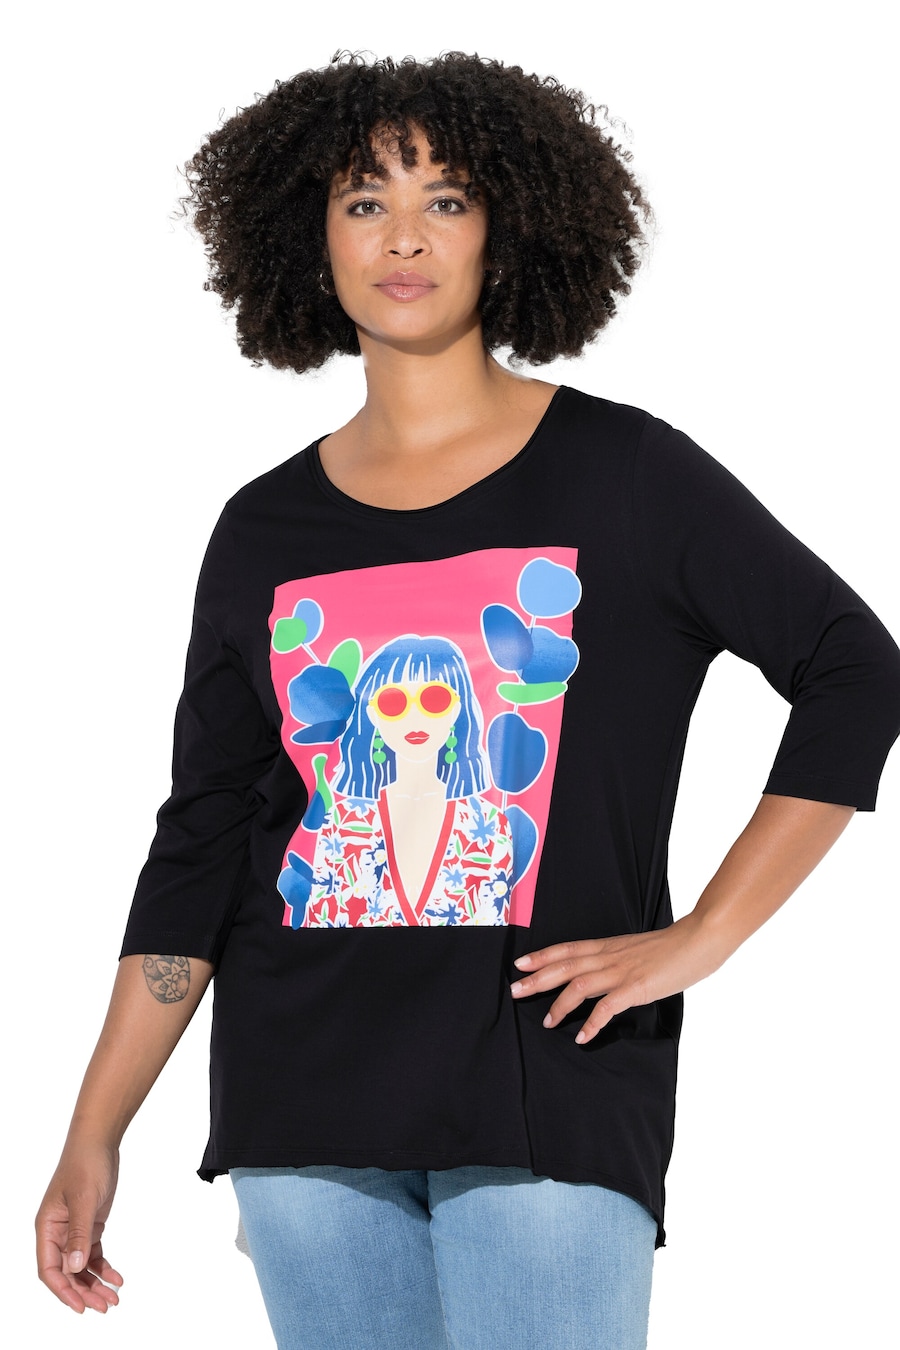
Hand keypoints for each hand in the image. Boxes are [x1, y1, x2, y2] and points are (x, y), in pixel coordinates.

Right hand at [36, 1141, 122, 1313]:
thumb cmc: (85, 1164)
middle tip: (104, 1306)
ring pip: (80, 1267)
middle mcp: (57, 1233)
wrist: (99, 1142)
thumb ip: (79, 1234)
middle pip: (67, 1273)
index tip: (81, 1306)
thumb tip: (74, 1268)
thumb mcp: (84, 1199)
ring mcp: (73, 1230)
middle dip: (84, 1292)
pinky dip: (103, 1267)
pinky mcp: (89, 1225)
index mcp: (47, 1228)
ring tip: (113, 1299)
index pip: (49, 1269)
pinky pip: (93, 1254)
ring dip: (95, 1284)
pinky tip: (116, 1278)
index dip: (63, 1290)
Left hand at [509, 915, 717, 1043]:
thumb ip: (617, 961)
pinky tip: (582, 1037)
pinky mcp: (637, 987)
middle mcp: (610, 956)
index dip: (542, 956)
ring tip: (546, 1022)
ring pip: (580, 985)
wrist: (698, 939)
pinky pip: (607, 1007)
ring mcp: (623, 971)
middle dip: (537, 979)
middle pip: (565, 965)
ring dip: (559, 1004)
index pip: (568, 949)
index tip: (520, 964)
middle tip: (515, 991)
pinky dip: (592, 1023)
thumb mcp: (636, 950)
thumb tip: (601, 976)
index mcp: (609, 946)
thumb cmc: (672, 947)